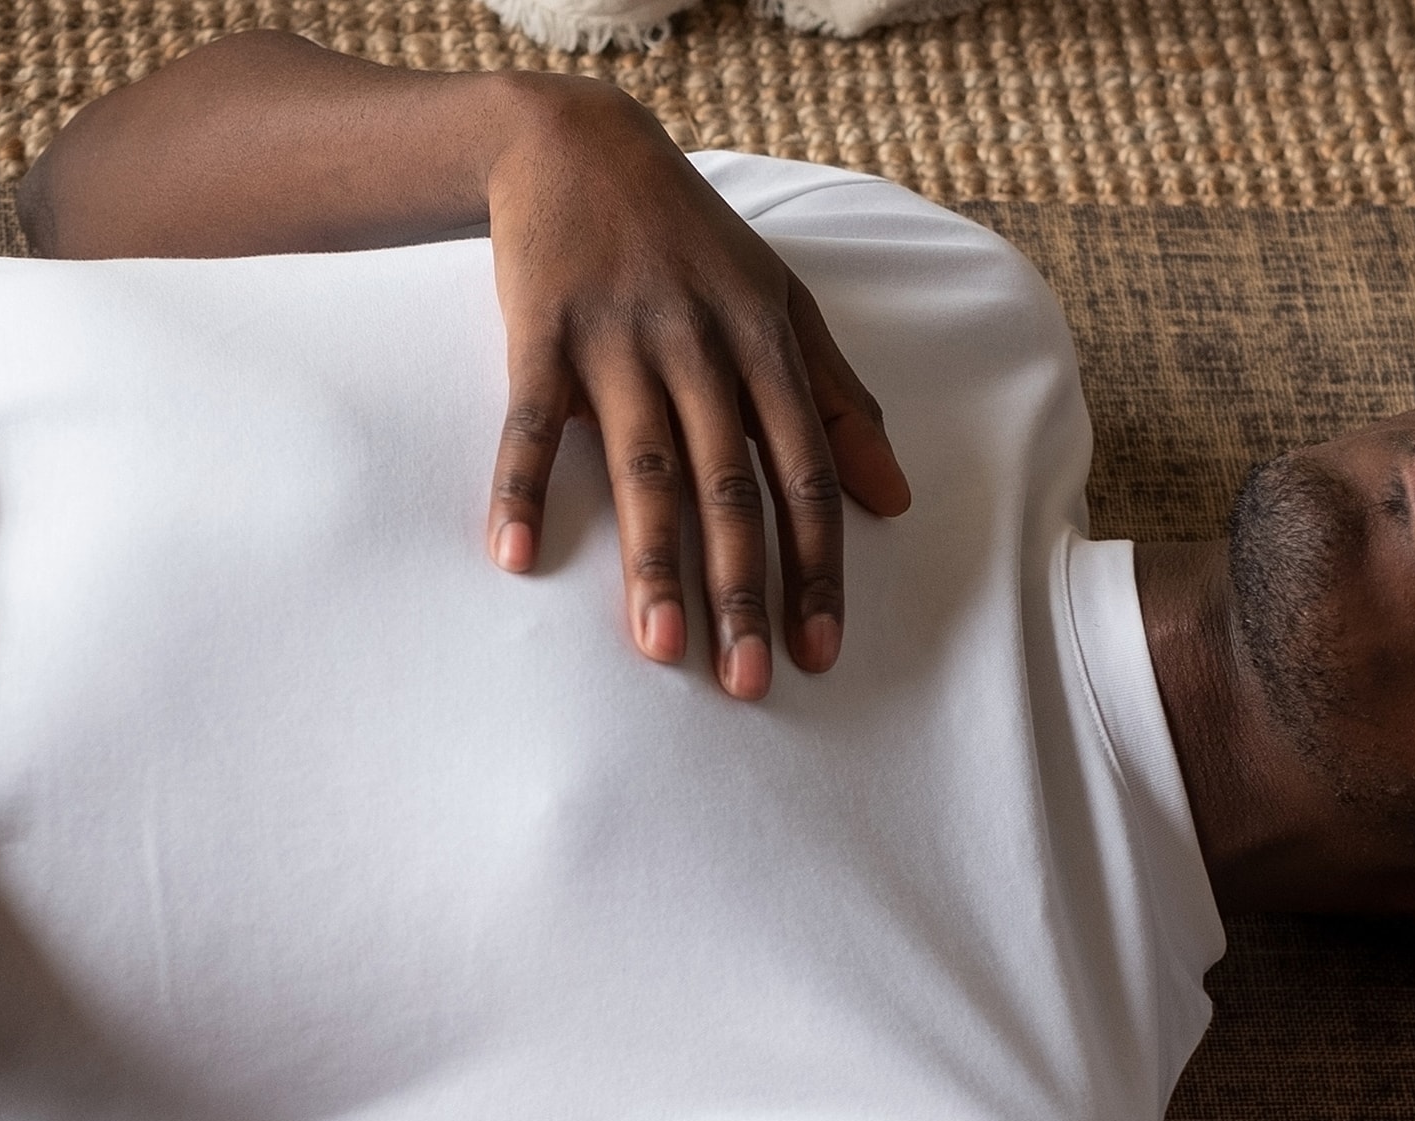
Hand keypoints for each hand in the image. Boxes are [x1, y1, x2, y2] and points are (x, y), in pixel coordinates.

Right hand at [481, 78, 911, 699]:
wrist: (574, 144)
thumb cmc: (691, 239)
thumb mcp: (784, 302)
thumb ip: (841, 400)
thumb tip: (896, 499)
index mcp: (765, 346)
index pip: (803, 474)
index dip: (817, 564)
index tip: (820, 647)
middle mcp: (700, 348)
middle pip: (731, 487)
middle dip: (744, 588)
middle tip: (748, 681)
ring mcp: (619, 341)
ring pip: (645, 468)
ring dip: (654, 562)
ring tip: (662, 650)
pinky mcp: (541, 334)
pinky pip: (532, 423)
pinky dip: (523, 487)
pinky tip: (517, 558)